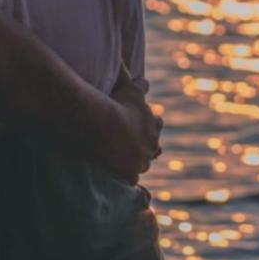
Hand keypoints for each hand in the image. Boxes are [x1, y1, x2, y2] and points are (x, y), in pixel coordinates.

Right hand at [97, 63, 162, 181]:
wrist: (102, 125)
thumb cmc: (117, 105)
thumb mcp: (131, 89)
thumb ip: (141, 85)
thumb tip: (145, 80)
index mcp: (154, 125)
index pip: (156, 125)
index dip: (147, 125)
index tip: (136, 124)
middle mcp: (152, 145)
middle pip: (152, 148)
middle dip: (142, 145)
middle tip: (129, 142)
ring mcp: (142, 161)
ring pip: (143, 164)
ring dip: (136, 161)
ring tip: (123, 158)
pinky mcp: (130, 173)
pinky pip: (132, 179)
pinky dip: (126, 176)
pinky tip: (118, 172)